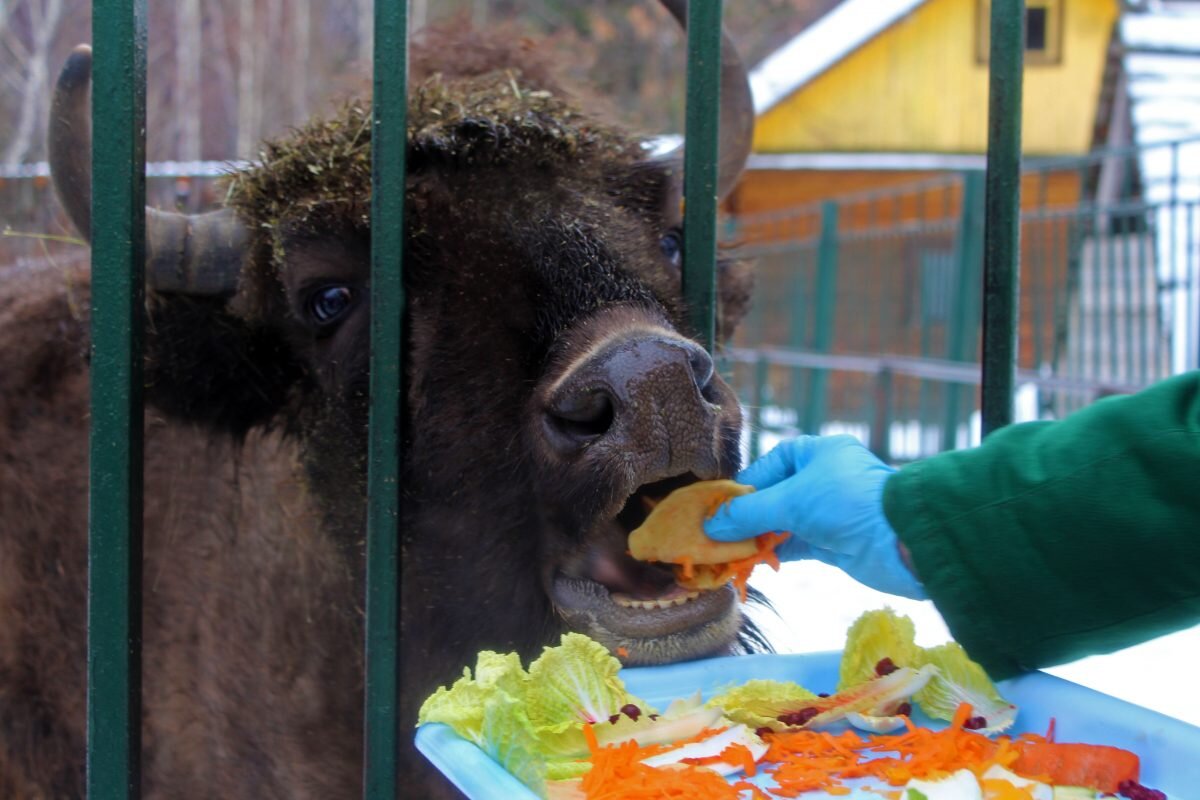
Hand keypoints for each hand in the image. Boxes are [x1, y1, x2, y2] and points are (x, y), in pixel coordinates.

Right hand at [703, 435, 925, 598]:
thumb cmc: (848, 503)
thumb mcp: (791, 501)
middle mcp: (822, 478)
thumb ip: (749, 514)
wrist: (902, 541)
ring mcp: (828, 511)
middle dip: (747, 517)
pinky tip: (752, 562)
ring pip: (783, 522)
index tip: (716, 509)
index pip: (769, 466)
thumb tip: (711, 526)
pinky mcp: (833, 541)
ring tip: (728, 552)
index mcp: (817, 453)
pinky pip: (795, 544)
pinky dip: (775, 552)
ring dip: (758, 538)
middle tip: (716, 534)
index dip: (742, 488)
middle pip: (774, 496)